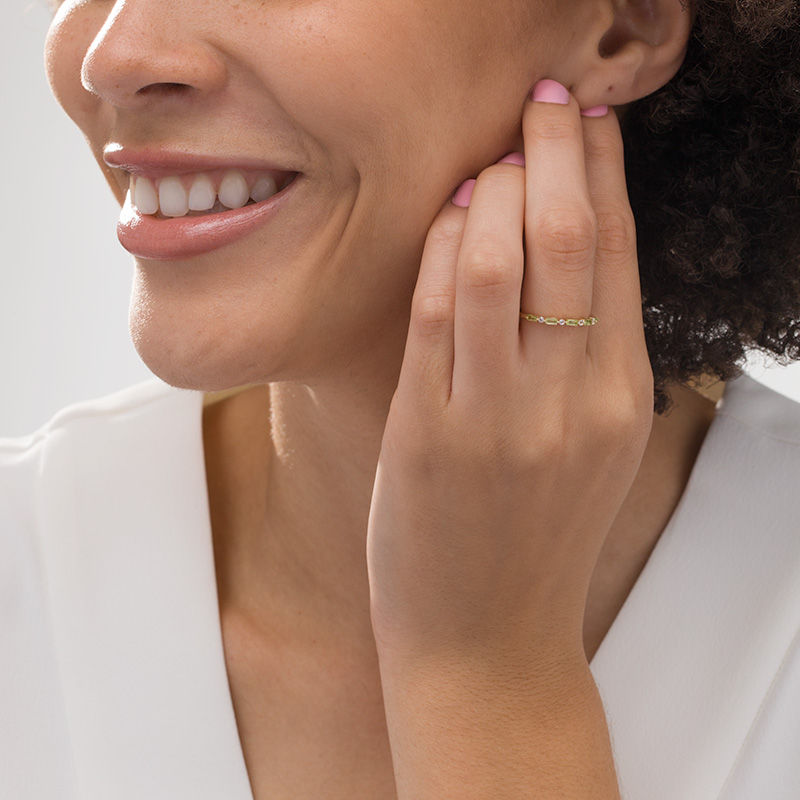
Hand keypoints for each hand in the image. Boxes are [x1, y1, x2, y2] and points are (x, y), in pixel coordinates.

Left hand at [366, 82, 653, 668]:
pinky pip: (438, 313)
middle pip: (569, 239)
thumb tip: (567, 264)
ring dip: (494, 187)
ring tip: (489, 154)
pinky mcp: (429, 433)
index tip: (588, 124)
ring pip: (502, 262)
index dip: (603, 175)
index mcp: (618, 401)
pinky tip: (445, 214)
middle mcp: (569, 402)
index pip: (616, 256)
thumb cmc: (532, 547)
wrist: (488, 643)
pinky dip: (443, 249)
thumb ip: (584, 363)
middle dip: (556, 152)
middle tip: (546, 102)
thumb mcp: (587, 453)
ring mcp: (497, 417)